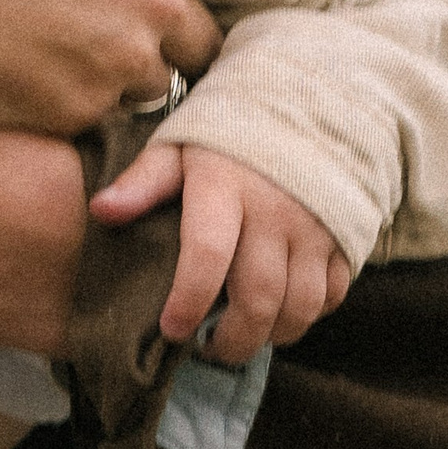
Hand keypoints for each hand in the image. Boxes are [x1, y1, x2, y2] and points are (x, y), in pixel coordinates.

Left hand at [89, 143, 349, 355]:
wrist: (308, 100)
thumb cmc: (229, 132)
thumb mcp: (180, 145)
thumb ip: (143, 182)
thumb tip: (101, 211)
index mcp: (226, 185)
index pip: (208, 255)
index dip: (188, 301)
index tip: (171, 330)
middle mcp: (275, 209)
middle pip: (259, 297)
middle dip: (232, 339)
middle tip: (209, 349)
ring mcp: (316, 225)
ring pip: (300, 305)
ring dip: (272, 335)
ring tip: (245, 337)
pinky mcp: (346, 235)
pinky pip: (333, 294)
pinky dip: (308, 315)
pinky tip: (282, 313)